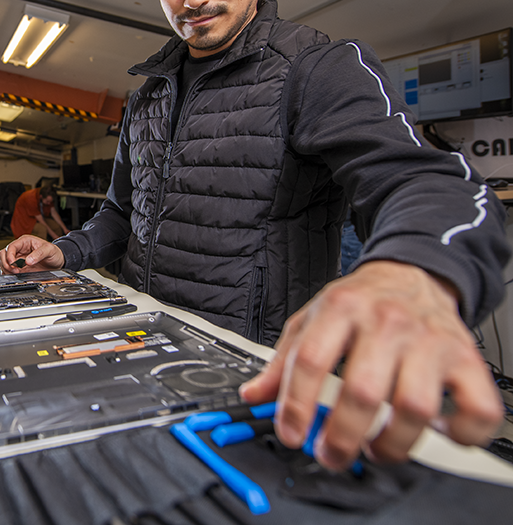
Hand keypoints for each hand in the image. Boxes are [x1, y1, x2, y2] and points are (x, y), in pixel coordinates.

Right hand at [0, 235, 65, 272]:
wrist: (58, 262)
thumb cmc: (54, 252)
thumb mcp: (49, 250)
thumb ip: (39, 254)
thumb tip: (28, 261)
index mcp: (25, 242)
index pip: (11, 247)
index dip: (10, 255)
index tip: (13, 263)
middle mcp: (19, 250)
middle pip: (3, 254)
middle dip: (5, 262)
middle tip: (13, 269)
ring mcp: (18, 259)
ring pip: (3, 262)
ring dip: (6, 268)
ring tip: (16, 273)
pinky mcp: (19, 268)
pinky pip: (8, 270)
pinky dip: (8, 273)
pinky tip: (14, 275)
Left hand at [239, 260, 502, 469]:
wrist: (412, 274)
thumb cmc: (360, 302)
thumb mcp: (311, 319)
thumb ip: (282, 361)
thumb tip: (252, 395)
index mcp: (340, 308)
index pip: (310, 361)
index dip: (296, 405)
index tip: (291, 435)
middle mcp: (386, 322)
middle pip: (362, 391)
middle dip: (342, 437)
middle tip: (331, 454)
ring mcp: (429, 339)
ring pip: (414, 407)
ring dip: (392, 444)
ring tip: (375, 449)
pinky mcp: (465, 357)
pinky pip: (475, 408)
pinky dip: (461, 433)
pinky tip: (436, 433)